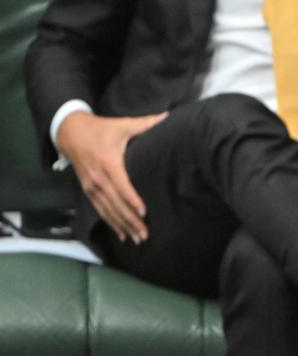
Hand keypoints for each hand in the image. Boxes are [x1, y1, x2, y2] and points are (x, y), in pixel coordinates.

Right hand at [57, 111, 166, 243]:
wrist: (71, 133)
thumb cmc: (102, 129)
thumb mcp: (123, 124)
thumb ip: (146, 123)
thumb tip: (168, 116)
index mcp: (108, 162)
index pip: (121, 185)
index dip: (132, 199)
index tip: (143, 212)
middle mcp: (98, 178)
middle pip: (115, 203)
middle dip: (130, 220)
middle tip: (146, 234)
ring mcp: (91, 186)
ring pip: (107, 211)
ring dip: (122, 226)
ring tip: (137, 238)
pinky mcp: (88, 190)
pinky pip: (100, 210)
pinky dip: (111, 223)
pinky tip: (122, 234)